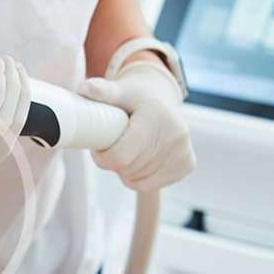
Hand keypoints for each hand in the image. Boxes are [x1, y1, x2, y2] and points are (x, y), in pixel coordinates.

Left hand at [77, 58, 195, 192]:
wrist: (163, 98)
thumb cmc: (135, 97)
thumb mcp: (119, 90)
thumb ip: (102, 91)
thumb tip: (85, 87)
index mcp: (156, 116)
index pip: (120, 157)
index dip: (102, 157)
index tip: (98, 147)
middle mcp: (175, 134)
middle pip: (127, 170)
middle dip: (113, 162)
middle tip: (112, 146)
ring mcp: (184, 151)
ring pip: (137, 182)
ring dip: (125, 171)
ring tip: (126, 150)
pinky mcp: (188, 164)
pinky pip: (151, 186)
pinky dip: (139, 179)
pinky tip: (139, 160)